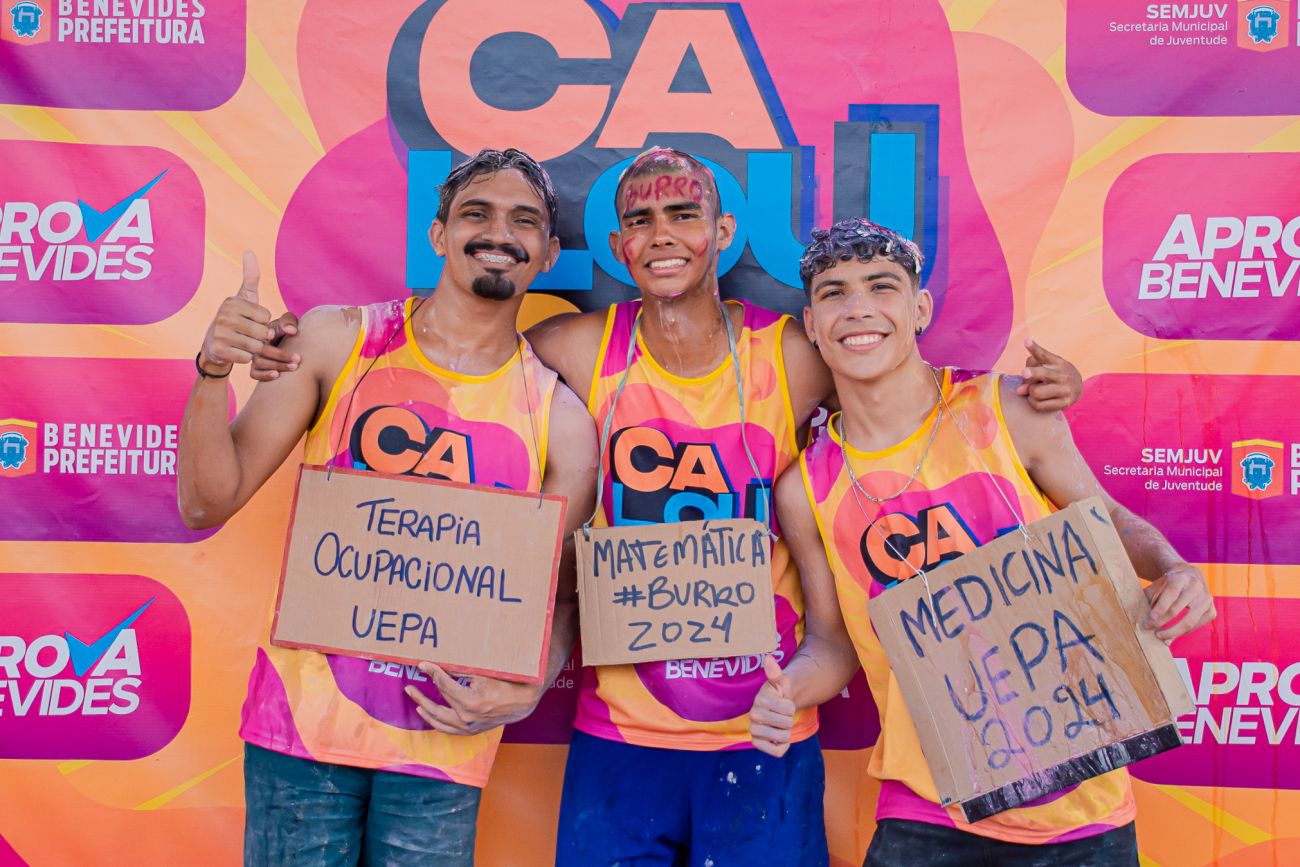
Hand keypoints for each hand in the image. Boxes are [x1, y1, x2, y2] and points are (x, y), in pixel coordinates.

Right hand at [198, 252, 274, 375]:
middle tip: (249, 336)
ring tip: (243, 343)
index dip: (263, 322)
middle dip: (260, 338)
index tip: (250, 321)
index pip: (265, 316)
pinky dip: (245, 357)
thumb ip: (250, 277)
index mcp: (232, 301)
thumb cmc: (236, 320)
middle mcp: (223, 315)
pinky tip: (236, 352)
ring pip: (256, 346)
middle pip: (262, 332)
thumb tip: (249, 251)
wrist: (213, 346)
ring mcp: (219, 333)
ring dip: (254, 349)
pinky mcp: (218, 350)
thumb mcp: (244, 298)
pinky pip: (246, 358)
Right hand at [250, 311, 300, 381]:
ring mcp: (254, 356)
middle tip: (298, 359)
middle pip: (262, 351)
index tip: (295, 346)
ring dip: (276, 366)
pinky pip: (254, 374)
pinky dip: (264, 375)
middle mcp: (255, 344)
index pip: (263, 335)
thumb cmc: (288, 328)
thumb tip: (291, 330)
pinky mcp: (255, 368)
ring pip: (259, 364)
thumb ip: (289, 322)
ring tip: (294, 366)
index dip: (276, 339)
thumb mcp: (288, 321)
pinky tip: (277, 375)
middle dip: (281, 356)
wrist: (288, 341)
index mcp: (260, 331)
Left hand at [404, 662, 543, 735]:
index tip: (423, 664)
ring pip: (440, 722)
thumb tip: (441, 665)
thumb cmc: (505, 684)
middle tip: (408, 688)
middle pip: (436, 707)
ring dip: (426, 711)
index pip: (444, 685)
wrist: (522, 702)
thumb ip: (460, 672)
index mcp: (470, 702)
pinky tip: (430, 715)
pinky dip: (437, 722)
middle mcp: (467, 718)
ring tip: (416, 702)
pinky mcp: (471, 731)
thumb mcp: (483, 674)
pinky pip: (448, 729)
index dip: (432, 673)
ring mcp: (468, 727)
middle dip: (420, 696)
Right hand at [749, 655, 795, 757]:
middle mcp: (753, 715)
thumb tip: (768, 658)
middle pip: (786, 724)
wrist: (776, 709)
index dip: (791, 707)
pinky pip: (777, 752)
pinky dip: (783, 747)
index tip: (784, 703)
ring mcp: (753, 730)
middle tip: (781, 716)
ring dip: (786, 733)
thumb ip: (776, 672)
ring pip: (783, 738)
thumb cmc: (779, 694)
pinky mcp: (756, 743)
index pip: (789, 709)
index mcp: (760, 699)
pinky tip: (778, 739)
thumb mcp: (781, 682)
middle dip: (788, 720)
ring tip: (779, 725)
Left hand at [1015, 339, 1082, 411]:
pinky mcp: (1064, 403)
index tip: (1026, 341)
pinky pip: (1038, 405)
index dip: (1034, 348)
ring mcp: (1065, 389)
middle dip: (1032, 374)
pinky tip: (1036, 399)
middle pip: (1042, 373)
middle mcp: (1062, 375)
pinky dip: (1032, 402)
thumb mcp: (1046, 366)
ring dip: (1030, 392)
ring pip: (1036, 392)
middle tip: (1024, 373)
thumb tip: (1020, 390)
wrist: (1076, 388)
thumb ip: (1030, 371)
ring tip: (1034, 390)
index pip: (1043, 354)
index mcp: (1057, 362)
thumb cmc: (1053, 374)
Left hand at [1143, 563, 1215, 642]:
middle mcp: (1196, 587)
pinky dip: (1184, 632)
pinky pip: (1197, 626)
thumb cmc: (1168, 583)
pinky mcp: (1212, 610)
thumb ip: (1150, 598)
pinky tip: (1173, 635)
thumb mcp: (1157, 585)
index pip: (1170, 594)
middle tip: (1148, 628)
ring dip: (1172, 632)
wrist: (1188, 575)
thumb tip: (1143, 619)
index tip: (1149, 619)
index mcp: (1180, 578)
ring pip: (1189, 621)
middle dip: (1161, 622)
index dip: (1160, 608)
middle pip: (1177, 610)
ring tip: (1159, 636)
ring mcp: (1207, 599)